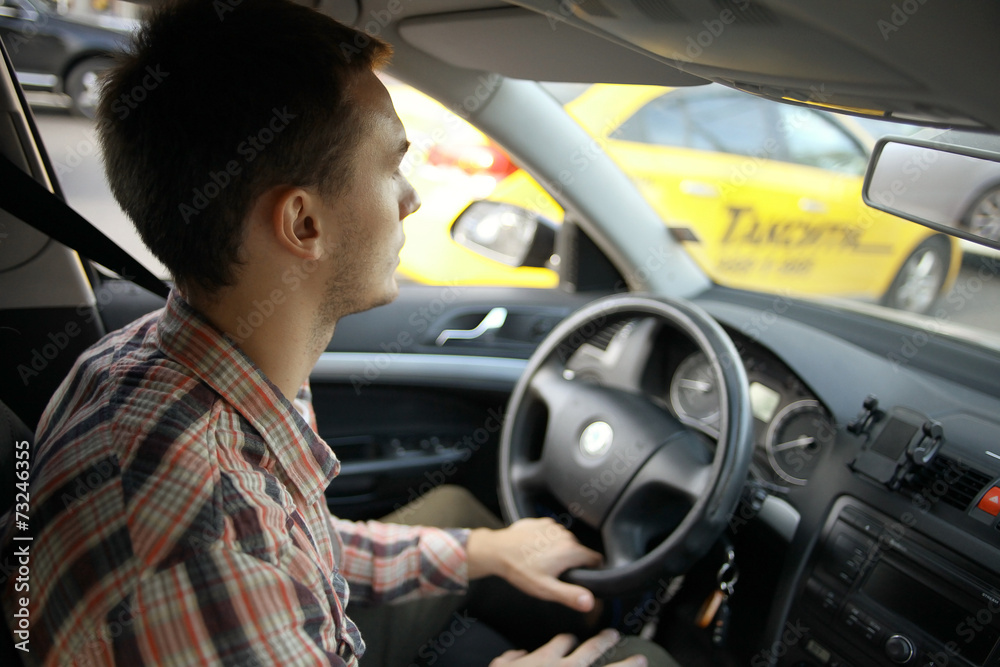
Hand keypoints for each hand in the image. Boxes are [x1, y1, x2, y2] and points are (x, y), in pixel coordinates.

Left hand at [466, 517, 602, 611]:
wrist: (497, 550)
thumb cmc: (520, 570)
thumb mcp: (545, 588)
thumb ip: (570, 595)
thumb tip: (590, 601)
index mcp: (570, 551)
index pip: (596, 559)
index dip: (593, 569)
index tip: (583, 576)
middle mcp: (565, 535)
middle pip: (580, 551)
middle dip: (572, 562)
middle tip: (555, 573)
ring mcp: (553, 526)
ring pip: (566, 542)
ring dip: (560, 551)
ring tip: (543, 562)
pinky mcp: (542, 522)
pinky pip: (553, 533)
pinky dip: (548, 541)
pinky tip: (536, 550)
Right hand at [489, 629, 646, 666]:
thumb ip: (511, 658)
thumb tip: (518, 654)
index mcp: (547, 658)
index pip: (564, 640)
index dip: (568, 640)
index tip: (570, 640)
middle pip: (593, 649)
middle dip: (605, 641)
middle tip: (615, 635)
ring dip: (627, 664)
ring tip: (640, 659)